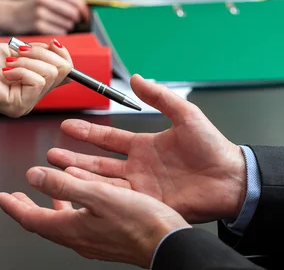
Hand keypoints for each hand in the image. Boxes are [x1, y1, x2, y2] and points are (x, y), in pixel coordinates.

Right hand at [0, 0, 88, 34]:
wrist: (12, 14)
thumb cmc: (35, 7)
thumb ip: (65, 0)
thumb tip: (85, 11)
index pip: (76, 0)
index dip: (84, 10)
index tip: (87, 16)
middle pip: (73, 13)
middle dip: (76, 19)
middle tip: (73, 21)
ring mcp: (40, 12)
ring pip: (68, 24)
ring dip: (67, 26)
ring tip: (57, 23)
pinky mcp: (38, 25)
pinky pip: (59, 32)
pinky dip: (59, 31)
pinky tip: (52, 28)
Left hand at [0, 38, 72, 117]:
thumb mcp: (15, 51)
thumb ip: (38, 54)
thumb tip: (60, 52)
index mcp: (32, 86)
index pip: (67, 73)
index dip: (62, 54)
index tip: (50, 43)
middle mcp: (32, 98)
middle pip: (63, 70)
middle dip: (42, 53)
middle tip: (19, 53)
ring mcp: (26, 104)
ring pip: (51, 73)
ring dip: (28, 60)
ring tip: (9, 63)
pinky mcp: (18, 105)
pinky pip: (37, 80)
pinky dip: (21, 69)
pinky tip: (5, 72)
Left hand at [0, 167, 190, 267]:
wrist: (169, 244)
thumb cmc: (141, 223)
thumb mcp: (98, 196)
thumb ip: (64, 186)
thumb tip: (34, 176)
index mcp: (72, 228)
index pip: (31, 220)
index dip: (13, 207)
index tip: (1, 197)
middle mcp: (80, 238)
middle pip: (43, 223)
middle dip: (27, 208)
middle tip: (14, 198)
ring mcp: (94, 240)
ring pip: (62, 223)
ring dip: (50, 207)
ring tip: (45, 195)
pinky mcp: (107, 239)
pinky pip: (79, 223)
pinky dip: (72, 209)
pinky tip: (82, 200)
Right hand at [47, 75, 246, 222]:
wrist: (230, 179)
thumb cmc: (212, 147)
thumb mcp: (184, 114)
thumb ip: (159, 96)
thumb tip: (138, 78)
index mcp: (145, 146)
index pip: (108, 139)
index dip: (87, 133)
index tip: (68, 127)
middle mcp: (139, 167)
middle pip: (98, 163)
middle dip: (74, 157)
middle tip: (52, 155)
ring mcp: (142, 187)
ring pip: (103, 182)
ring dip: (81, 177)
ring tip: (58, 172)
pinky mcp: (148, 205)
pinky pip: (119, 199)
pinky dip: (99, 195)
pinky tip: (82, 191)